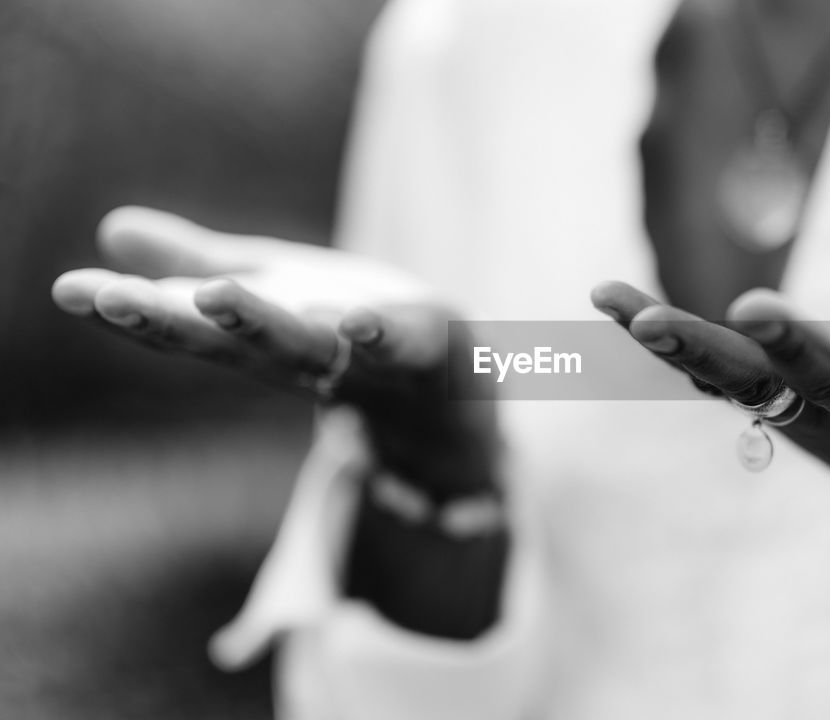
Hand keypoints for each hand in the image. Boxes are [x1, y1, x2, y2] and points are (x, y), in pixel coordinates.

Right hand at [53, 206, 495, 498]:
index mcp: (258, 339)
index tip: (68, 291)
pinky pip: (404, 348)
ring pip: (308, 346)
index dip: (129, 311)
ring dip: (264, 327)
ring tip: (220, 296)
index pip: (184, 325)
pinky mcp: (425, 350)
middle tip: (115, 301)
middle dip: (173, 323)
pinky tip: (360, 322)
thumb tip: (113, 227)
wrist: (448, 385)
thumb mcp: (269, 287)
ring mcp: (362, 359)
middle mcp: (300, 356)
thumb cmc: (346, 330)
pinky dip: (382, 338)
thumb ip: (197, 265)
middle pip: (231, 342)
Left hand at [592, 272, 829, 629]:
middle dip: (792, 351)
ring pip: (742, 384)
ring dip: (688, 350)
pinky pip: (701, 372)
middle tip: (756, 311)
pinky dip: (657, 339)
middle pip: (822, 382)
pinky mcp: (761, 403)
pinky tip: (604, 298)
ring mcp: (801, 413)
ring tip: (634, 314)